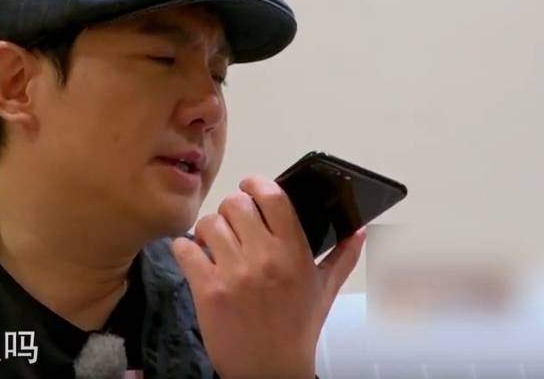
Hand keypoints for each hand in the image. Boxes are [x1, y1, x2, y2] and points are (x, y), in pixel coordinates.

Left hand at [171, 175, 365, 378]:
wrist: (270, 371)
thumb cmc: (297, 328)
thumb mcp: (324, 291)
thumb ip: (342, 257)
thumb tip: (359, 229)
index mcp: (294, 253)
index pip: (273, 197)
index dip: (256, 184)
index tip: (250, 187)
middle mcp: (265, 259)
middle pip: (235, 205)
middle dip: (230, 209)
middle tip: (231, 223)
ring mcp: (234, 274)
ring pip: (208, 224)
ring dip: (207, 230)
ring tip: (213, 243)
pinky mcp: (208, 290)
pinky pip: (184, 249)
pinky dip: (184, 248)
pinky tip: (194, 258)